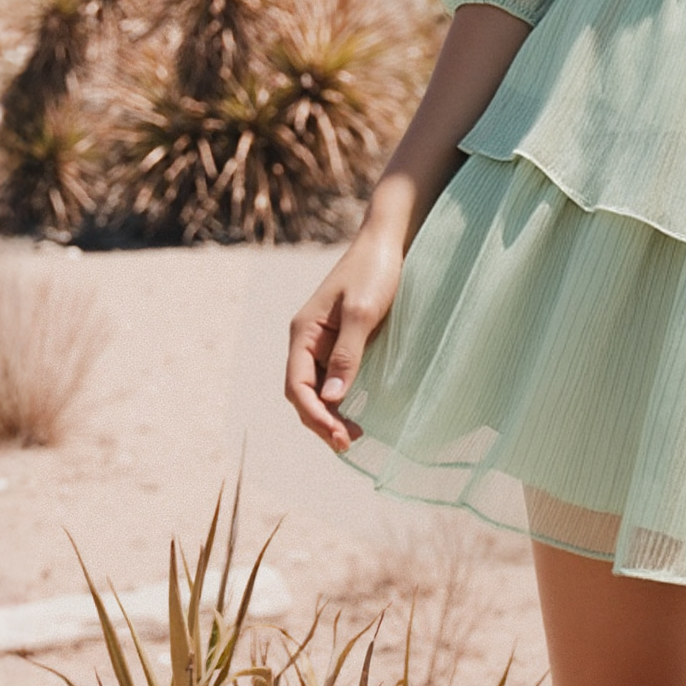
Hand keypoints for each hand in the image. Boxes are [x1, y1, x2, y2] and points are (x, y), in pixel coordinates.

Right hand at [284, 225, 404, 452]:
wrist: (388, 241)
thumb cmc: (374, 271)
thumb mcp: (362, 312)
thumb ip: (346, 354)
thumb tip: (331, 399)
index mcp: (303, 332)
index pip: (298, 387)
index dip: (315, 416)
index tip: (339, 435)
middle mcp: (308, 340)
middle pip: (304, 393)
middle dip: (321, 421)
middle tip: (350, 443)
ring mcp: (324, 341)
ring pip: (318, 388)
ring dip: (331, 414)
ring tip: (354, 436)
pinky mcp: (343, 340)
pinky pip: (335, 376)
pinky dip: (342, 398)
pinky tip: (358, 411)